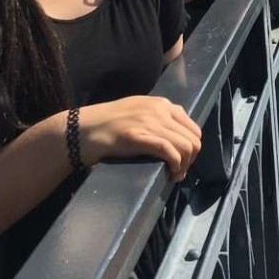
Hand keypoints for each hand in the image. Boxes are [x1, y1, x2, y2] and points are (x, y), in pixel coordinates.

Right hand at [77, 96, 201, 180]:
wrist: (85, 129)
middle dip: (190, 159)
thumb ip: (158, 117)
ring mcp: (150, 122)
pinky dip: (175, 166)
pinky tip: (169, 174)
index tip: (182, 161)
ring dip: (184, 166)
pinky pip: (170, 152)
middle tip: (178, 171)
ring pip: (186, 147)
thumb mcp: (139, 111)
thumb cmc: (109, 123)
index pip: (193, 127)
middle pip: (193, 139)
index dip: (191, 148)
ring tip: (174, 175)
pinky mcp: (140, 136)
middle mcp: (160, 110)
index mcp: (162, 103)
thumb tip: (176, 135)